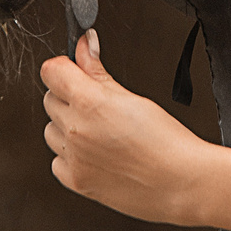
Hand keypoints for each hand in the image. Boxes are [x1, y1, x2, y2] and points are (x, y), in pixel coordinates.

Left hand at [42, 31, 215, 225]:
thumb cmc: (167, 142)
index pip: (51, 71)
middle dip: (68, 95)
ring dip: (67, 126)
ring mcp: (73, 158)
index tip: (74, 68)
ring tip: (98, 130)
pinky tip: (94, 152)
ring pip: (50, 131)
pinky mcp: (75, 181)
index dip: (64, 66)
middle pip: (50, 99)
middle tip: (96, 102)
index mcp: (89, 103)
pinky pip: (57, 161)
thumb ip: (98, 71)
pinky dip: (70, 155)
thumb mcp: (133, 96)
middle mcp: (76, 130)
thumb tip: (85, 48)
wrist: (180, 182)